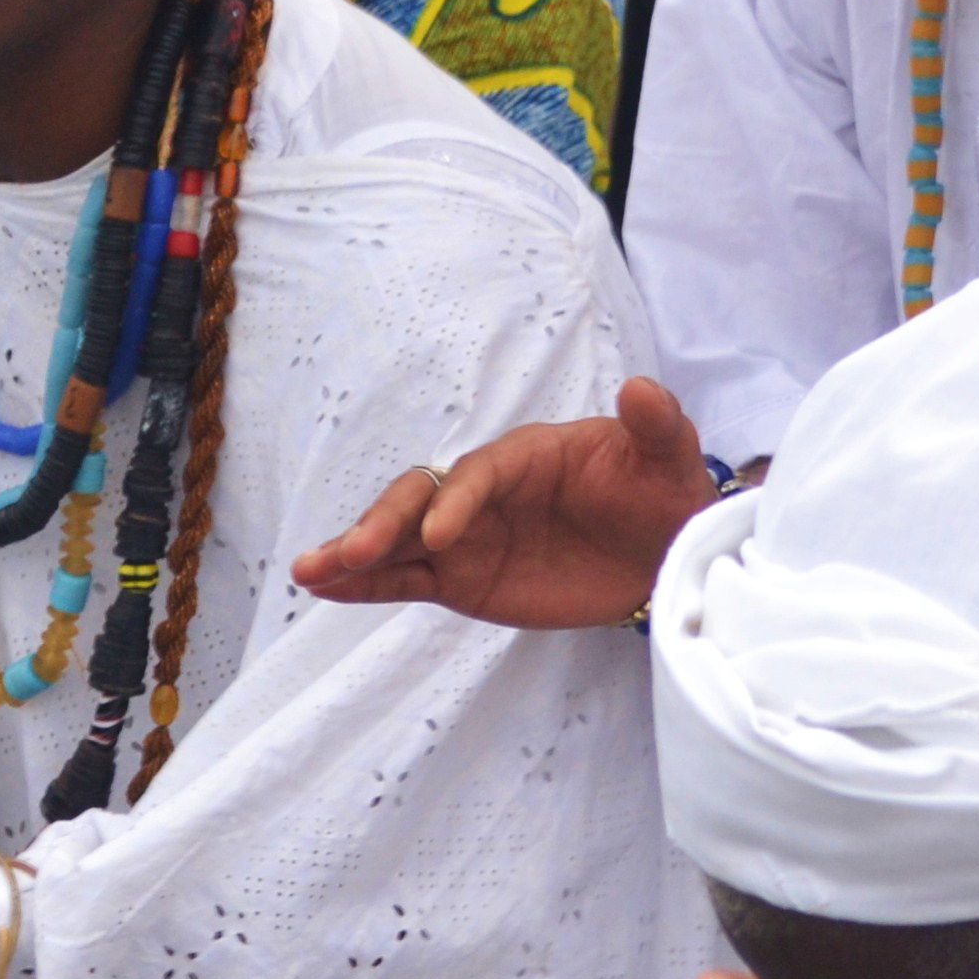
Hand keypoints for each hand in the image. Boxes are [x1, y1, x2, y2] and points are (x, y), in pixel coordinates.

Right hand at [289, 377, 726, 628]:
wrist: (659, 549)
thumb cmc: (660, 493)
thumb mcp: (670, 456)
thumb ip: (656, 425)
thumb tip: (641, 389)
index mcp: (522, 457)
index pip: (477, 475)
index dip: (458, 501)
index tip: (445, 535)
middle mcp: (481, 494)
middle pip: (419, 501)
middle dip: (385, 526)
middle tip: (353, 554)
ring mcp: (465, 537)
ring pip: (399, 541)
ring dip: (354, 554)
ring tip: (308, 574)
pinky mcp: (461, 578)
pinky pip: (405, 579)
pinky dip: (366, 585)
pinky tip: (324, 590)